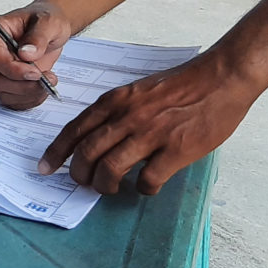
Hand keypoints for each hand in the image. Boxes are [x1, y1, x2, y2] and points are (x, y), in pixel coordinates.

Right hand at [0, 0, 73, 109]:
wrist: (51, 30)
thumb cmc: (45, 20)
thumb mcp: (48, 22)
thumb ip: (38, 36)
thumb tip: (26, 53)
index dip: (12, 68)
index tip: (34, 72)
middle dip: (25, 84)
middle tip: (47, 79)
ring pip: (5, 92)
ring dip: (29, 93)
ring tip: (48, 81)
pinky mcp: (8, 83)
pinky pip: (13, 100)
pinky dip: (30, 99)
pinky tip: (42, 89)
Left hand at [38, 50, 256, 195]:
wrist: (221, 77)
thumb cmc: (181, 84)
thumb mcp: (138, 90)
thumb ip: (118, 110)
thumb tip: (99, 138)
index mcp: (116, 100)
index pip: (75, 129)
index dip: (57, 152)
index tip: (46, 168)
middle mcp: (127, 116)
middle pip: (87, 153)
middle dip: (79, 175)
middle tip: (83, 184)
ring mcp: (151, 134)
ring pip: (111, 169)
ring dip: (106, 185)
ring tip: (111, 188)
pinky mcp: (175, 150)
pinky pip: (148, 180)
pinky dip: (143, 189)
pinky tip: (148, 185)